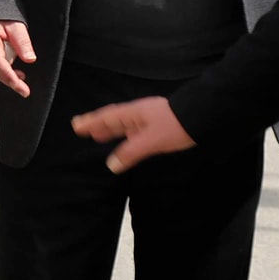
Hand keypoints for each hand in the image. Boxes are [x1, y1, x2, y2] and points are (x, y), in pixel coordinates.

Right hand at [0, 21, 35, 96]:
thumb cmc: (0, 19)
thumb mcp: (16, 26)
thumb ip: (23, 42)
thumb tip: (30, 58)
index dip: (9, 76)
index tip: (20, 86)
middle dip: (11, 81)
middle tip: (25, 91)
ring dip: (8, 77)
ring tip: (22, 78)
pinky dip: (4, 73)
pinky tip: (15, 74)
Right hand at [69, 96, 194, 173]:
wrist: (202, 117)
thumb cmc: (174, 126)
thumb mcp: (151, 141)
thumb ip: (130, 152)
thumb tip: (111, 165)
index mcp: (133, 114)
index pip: (107, 118)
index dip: (91, 122)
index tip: (76, 125)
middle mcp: (138, 115)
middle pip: (113, 119)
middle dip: (97, 124)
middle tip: (81, 128)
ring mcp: (148, 120)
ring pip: (123, 125)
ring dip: (110, 130)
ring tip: (98, 136)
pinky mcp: (158, 127)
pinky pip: (134, 131)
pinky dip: (124, 136)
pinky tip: (126, 142)